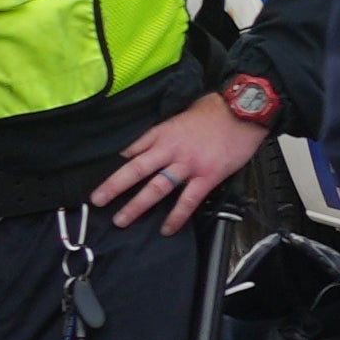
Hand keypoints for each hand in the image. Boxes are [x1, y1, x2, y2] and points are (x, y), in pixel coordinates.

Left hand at [89, 89, 265, 235]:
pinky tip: (166, 229)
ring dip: (137, 205)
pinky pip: (188, 201)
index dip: (115, 162)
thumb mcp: (181, 115)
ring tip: (121, 220)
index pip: (132, 148)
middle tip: (97, 201)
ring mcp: (188, 165)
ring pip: (157, 188)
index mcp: (163, 132)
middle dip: (114, 186)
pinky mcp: (207, 177)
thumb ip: (166, 131)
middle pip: (136, 170)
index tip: (99, 174)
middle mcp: (171, 150)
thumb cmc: (215, 110)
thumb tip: (152, 142)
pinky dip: (176, 216)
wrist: (243, 111)